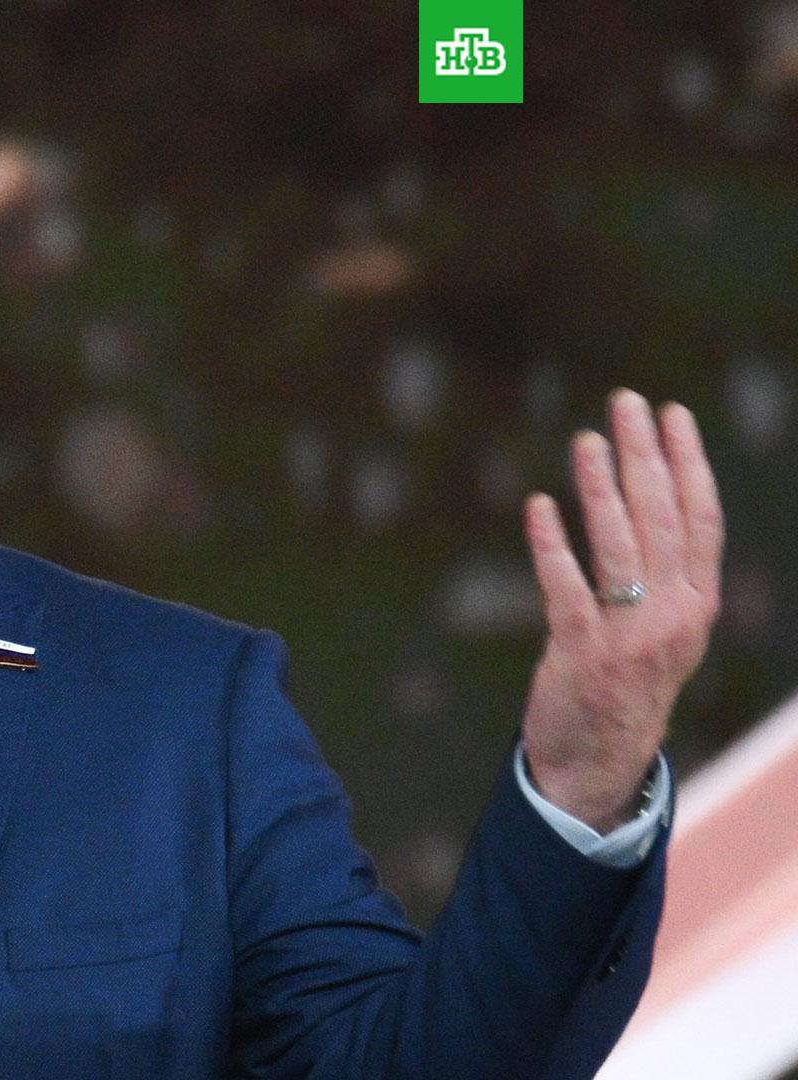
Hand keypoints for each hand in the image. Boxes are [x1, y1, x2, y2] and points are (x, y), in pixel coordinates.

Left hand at [521, 389, 722, 831]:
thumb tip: (648, 503)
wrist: (600, 765)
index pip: (700, 520)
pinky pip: (567, 591)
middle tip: (626, 402)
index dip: (688, 463)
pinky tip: (537, 508)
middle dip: (645, 455)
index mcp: (695, 604)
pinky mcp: (581, 654)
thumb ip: (662, 576)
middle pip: (661, 519)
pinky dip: (552, 547)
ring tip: (586, 440)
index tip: (673, 414)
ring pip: (618, 548)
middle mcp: (672, 616)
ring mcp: (628, 636)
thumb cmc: (625, 687)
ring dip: (600, 488)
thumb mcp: (663, 631)